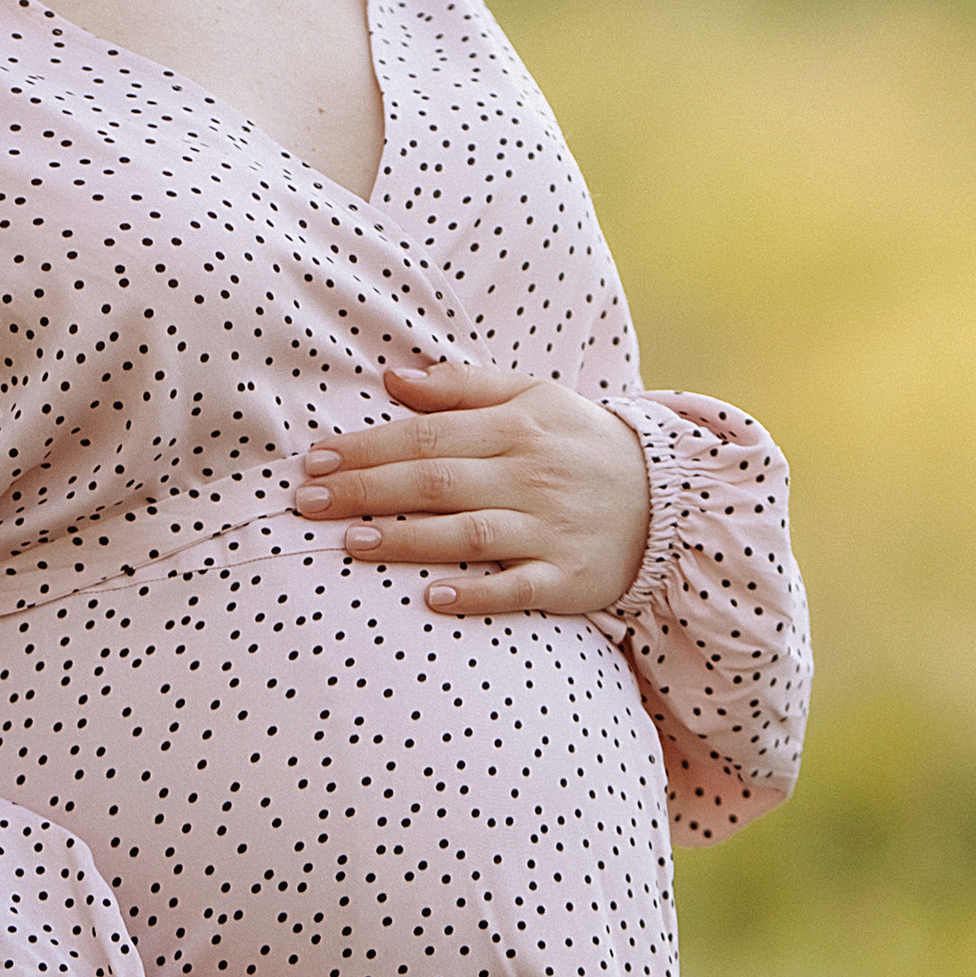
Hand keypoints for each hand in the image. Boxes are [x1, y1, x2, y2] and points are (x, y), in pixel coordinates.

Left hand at [292, 357, 651, 619]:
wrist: (669, 499)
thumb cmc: (582, 443)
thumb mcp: (534, 397)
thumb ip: (462, 387)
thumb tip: (391, 378)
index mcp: (518, 427)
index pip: (428, 435)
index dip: (368, 446)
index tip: (315, 459)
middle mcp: (531, 476)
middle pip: (436, 481)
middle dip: (366, 489)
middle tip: (306, 500)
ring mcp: (549, 530)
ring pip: (467, 534)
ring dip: (406, 538)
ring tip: (349, 543)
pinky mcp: (567, 578)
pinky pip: (516, 589)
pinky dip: (476, 595)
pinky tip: (432, 597)